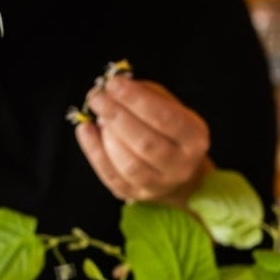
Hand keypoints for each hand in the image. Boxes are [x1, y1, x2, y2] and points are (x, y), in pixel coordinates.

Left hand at [75, 74, 211, 203]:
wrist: (177, 174)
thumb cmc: (169, 131)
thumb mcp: (170, 107)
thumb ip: (147, 95)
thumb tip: (115, 88)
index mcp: (194, 138)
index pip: (165, 118)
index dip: (137, 100)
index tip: (114, 84)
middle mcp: (180, 165)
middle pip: (146, 143)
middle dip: (117, 116)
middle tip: (97, 97)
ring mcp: (159, 185)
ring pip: (129, 164)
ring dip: (107, 136)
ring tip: (97, 115)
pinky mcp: (135, 195)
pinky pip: (111, 175)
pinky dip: (94, 152)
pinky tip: (85, 131)